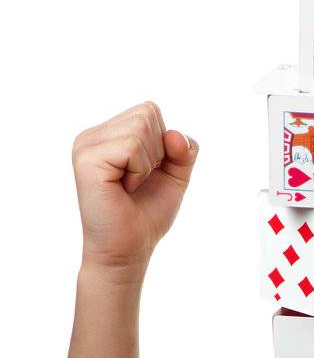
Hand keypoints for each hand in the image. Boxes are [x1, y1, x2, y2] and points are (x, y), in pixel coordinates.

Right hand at [70, 102, 199, 277]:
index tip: (148, 171)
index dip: (164, 142)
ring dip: (148, 162)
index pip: (150, 110)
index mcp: (109, 134)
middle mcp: (93, 135)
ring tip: (130, 184)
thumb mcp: (175, 175)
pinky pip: (131, 146)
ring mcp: (86, 145)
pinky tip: (124, 187)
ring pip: (140, 126)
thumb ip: (183, 150)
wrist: (130, 247)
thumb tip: (174, 134)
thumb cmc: (147, 213)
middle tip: (138, 179)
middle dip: (158, 151)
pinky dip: (140, 170)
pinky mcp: (86, 159)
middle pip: (147, 113)